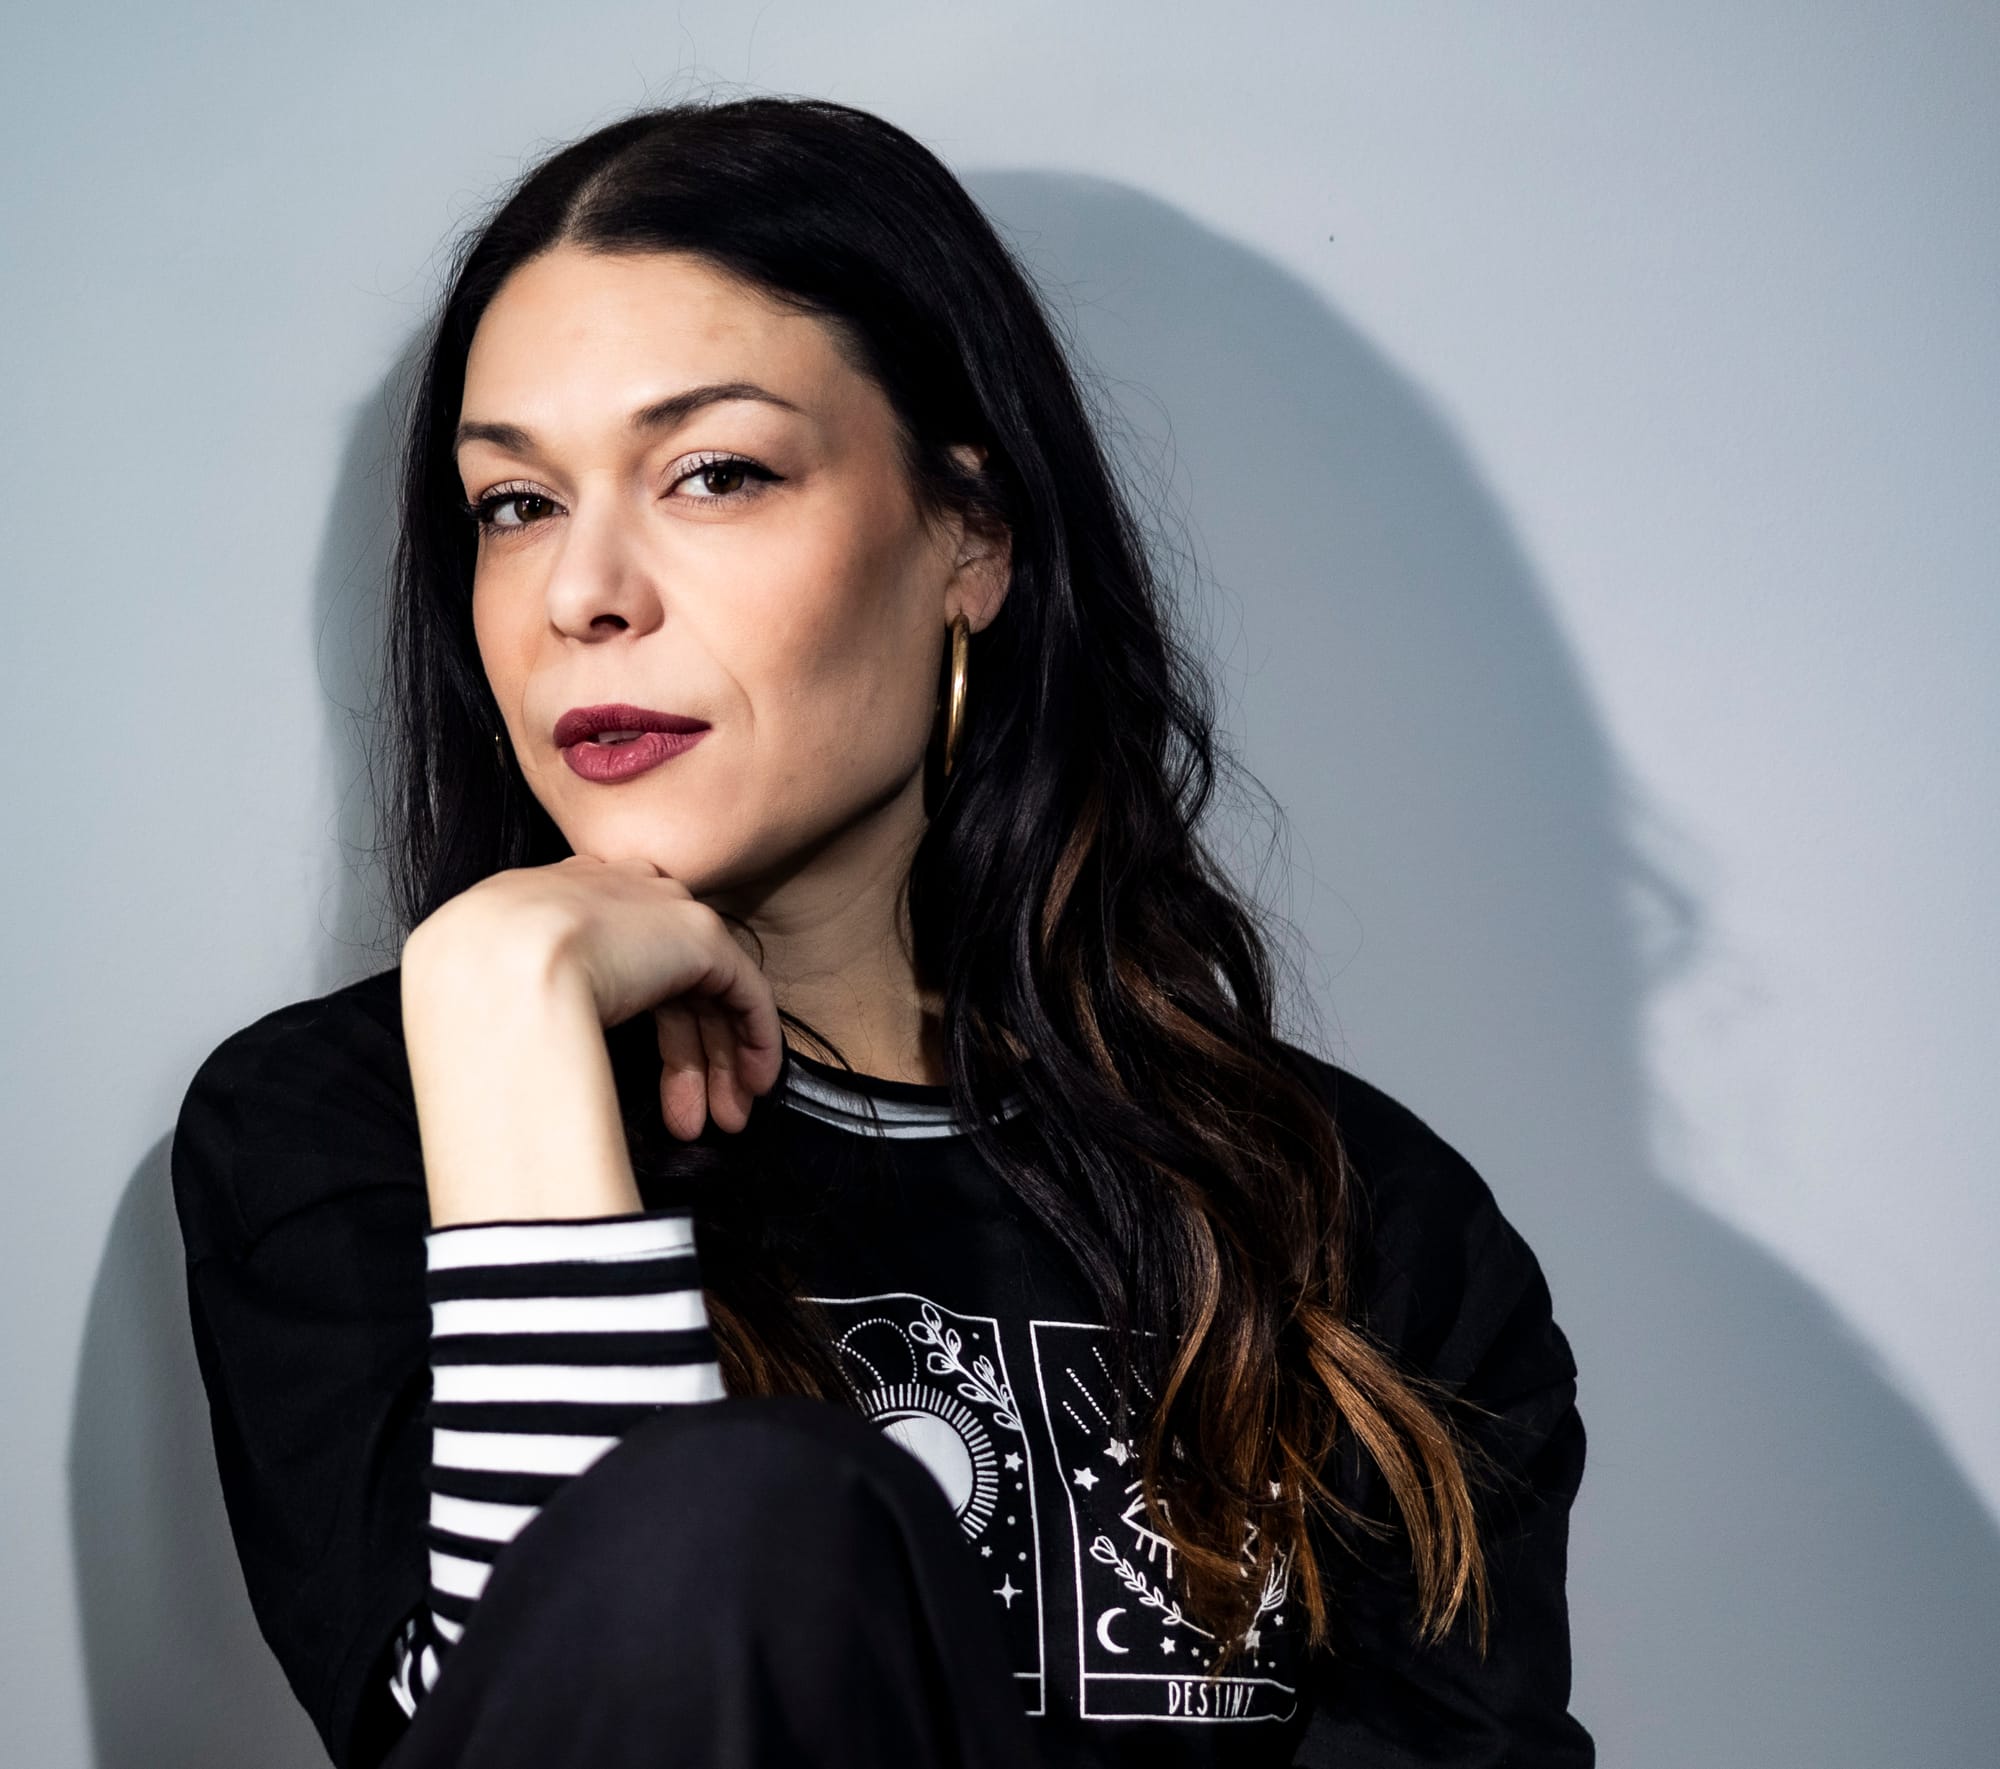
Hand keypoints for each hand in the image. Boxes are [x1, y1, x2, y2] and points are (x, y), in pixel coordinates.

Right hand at [408, 855, 781, 1139]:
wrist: (493, 968)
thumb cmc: (466, 995)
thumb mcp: (474, 987)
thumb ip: (514, 1000)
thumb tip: (517, 1060)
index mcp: (549, 899)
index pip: (609, 957)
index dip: (632, 1022)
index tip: (635, 1076)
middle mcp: (610, 892)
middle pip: (660, 976)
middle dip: (683, 1053)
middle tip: (689, 1117)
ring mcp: (656, 909)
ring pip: (703, 990)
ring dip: (716, 1062)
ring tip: (724, 1121)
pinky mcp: (698, 937)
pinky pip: (742, 989)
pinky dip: (754, 1038)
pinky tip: (754, 1084)